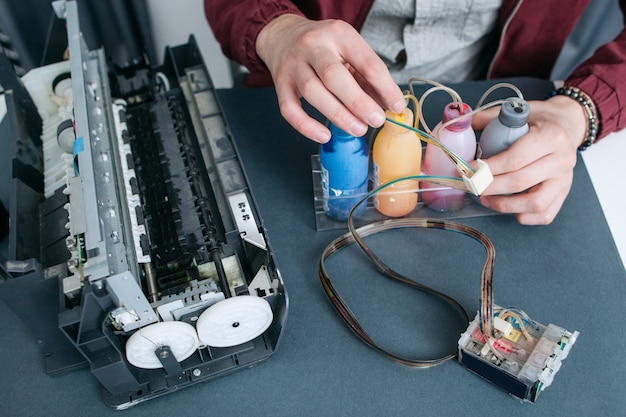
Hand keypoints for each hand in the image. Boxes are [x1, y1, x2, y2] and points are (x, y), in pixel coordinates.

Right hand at [255, 14, 405, 142]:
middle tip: (376, 120)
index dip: (385, 87)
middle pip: (334, 76)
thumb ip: (367, 76)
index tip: (396, 105)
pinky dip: (306, 126)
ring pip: (312, 91)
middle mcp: (313, 46)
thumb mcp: (349, 49)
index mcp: (339, 34)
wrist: (283, 35)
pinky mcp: (280, 83)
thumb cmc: (324, 47)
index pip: (366, 62)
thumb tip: (387, 105)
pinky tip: (324, 136)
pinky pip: (289, 109)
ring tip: (358, 129)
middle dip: (358, 102)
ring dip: (337, 115)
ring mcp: (293, 64)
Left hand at [472, 95, 586, 224]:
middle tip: (470, 185)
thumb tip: (461, 124)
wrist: (568, 124)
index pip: (514, 159)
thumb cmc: (539, 120)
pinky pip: (544, 214)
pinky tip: (508, 207)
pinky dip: (524, 216)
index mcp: (551, 137)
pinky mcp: (564, 194)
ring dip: (505, 205)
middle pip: (520, 182)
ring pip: (535, 203)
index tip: (467, 170)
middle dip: (489, 187)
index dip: (487, 168)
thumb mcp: (517, 111)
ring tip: (485, 198)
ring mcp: (565, 180)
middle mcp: (562, 160)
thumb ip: (488, 118)